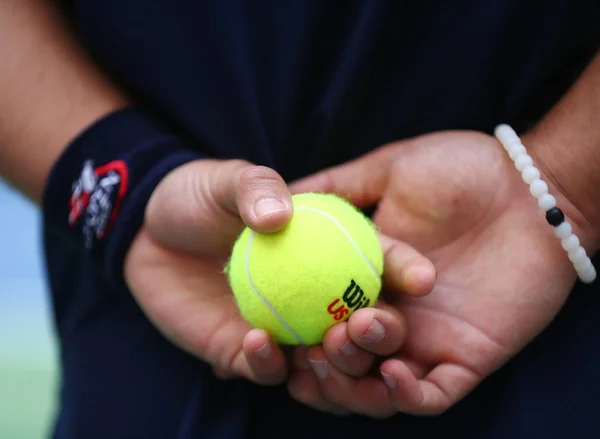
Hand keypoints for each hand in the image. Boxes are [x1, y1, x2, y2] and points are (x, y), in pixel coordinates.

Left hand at [123, 159, 431, 385]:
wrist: (148, 231)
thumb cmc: (197, 196)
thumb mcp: (229, 179)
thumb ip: (256, 187)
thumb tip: (281, 216)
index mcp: (325, 251)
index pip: (376, 261)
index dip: (404, 269)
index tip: (425, 277)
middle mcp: (313, 295)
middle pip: (360, 321)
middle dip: (380, 331)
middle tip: (371, 327)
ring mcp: (283, 326)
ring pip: (320, 358)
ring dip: (330, 361)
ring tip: (323, 349)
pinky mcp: (245, 352)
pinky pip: (264, 367)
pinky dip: (265, 362)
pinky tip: (258, 343)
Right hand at [287, 130, 584, 416]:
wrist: (529, 185)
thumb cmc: (461, 170)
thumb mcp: (387, 170)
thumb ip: (337, 187)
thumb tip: (282, 195)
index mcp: (365, 283)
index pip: (316, 320)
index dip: (286, 333)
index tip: (261, 328)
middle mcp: (390, 318)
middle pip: (340, 363)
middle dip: (317, 366)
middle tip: (309, 348)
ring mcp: (426, 342)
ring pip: (376, 388)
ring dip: (352, 381)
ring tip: (347, 344)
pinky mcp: (465, 360)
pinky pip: (431, 396)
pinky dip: (406, 396)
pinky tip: (392, 373)